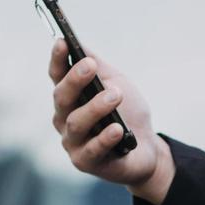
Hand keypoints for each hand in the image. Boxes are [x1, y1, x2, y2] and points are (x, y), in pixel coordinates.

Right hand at [48, 39, 174, 203]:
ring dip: (96, 107)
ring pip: (76, 122)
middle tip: (90, 66)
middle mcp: (65, 118)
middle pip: (62, 97)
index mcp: (70, 97)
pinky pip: (92, 149)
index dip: (57, 59)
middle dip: (74, 80)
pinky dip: (105, 138)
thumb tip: (81, 46)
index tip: (62, 42)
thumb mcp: (117, 84)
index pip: (57, 76)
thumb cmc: (128, 113)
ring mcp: (72, 141)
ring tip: (116, 95)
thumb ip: (101, 68)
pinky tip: (117, 128)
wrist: (148, 148)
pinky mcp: (85, 162)